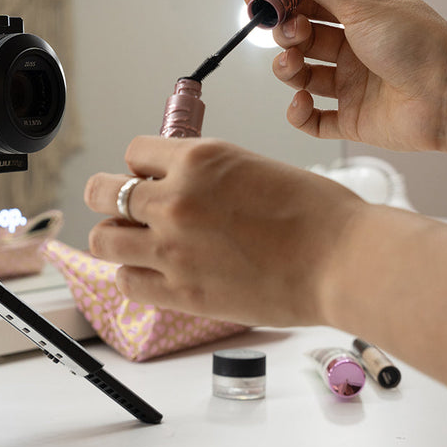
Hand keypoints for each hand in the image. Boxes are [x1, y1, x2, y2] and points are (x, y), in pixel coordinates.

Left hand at [84, 136, 364, 326]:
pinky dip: (134, 277)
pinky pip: (126, 282)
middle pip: (101, 193)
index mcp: (197, 159)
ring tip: (134, 243)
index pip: (133, 152)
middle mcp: (175, 200)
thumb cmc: (315, 213)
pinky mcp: (181, 293)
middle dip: (109, 197)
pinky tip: (153, 274)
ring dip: (114, 238)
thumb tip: (174, 181)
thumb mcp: (253, 167)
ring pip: (103, 240)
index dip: (141, 166)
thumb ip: (205, 174)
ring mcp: (173, 249)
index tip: (150, 179)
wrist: (344, 261)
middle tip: (124, 208)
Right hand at [245, 0, 446, 161]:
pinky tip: (302, 102)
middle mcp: (355, 51)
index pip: (312, 5)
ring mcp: (352, 86)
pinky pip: (313, 120)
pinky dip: (300, 114)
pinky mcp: (351, 119)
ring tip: (293, 64)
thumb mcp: (363, 6)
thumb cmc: (418, 47)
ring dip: (289, 70)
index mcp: (362, 18)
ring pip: (304, 78)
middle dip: (287, 36)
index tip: (256, 0)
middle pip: (304, 41)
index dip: (283, 2)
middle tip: (289, 33)